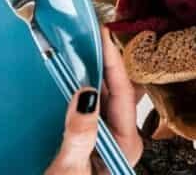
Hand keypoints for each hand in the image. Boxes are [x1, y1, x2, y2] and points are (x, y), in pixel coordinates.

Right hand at [45, 28, 143, 174]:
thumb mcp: (69, 169)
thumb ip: (79, 133)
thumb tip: (85, 94)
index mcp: (126, 144)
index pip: (124, 92)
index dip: (114, 60)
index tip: (103, 35)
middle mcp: (122, 139)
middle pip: (118, 90)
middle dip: (107, 61)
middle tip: (92, 34)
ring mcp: (108, 139)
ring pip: (106, 97)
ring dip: (96, 73)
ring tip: (86, 47)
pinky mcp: (93, 141)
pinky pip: (94, 107)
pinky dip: (86, 88)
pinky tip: (78, 75)